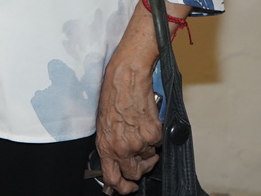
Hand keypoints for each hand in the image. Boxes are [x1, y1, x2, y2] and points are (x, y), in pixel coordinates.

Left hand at [95, 50, 161, 194]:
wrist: (126, 76)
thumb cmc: (113, 93)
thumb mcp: (103, 123)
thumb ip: (111, 143)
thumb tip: (118, 157)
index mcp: (105, 145)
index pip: (112, 179)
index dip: (122, 187)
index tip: (129, 187)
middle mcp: (121, 147)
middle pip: (134, 173)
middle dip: (140, 167)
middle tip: (142, 156)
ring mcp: (138, 142)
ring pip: (148, 157)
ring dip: (147, 147)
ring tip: (141, 128)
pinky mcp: (153, 134)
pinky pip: (157, 143)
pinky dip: (155, 135)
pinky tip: (147, 121)